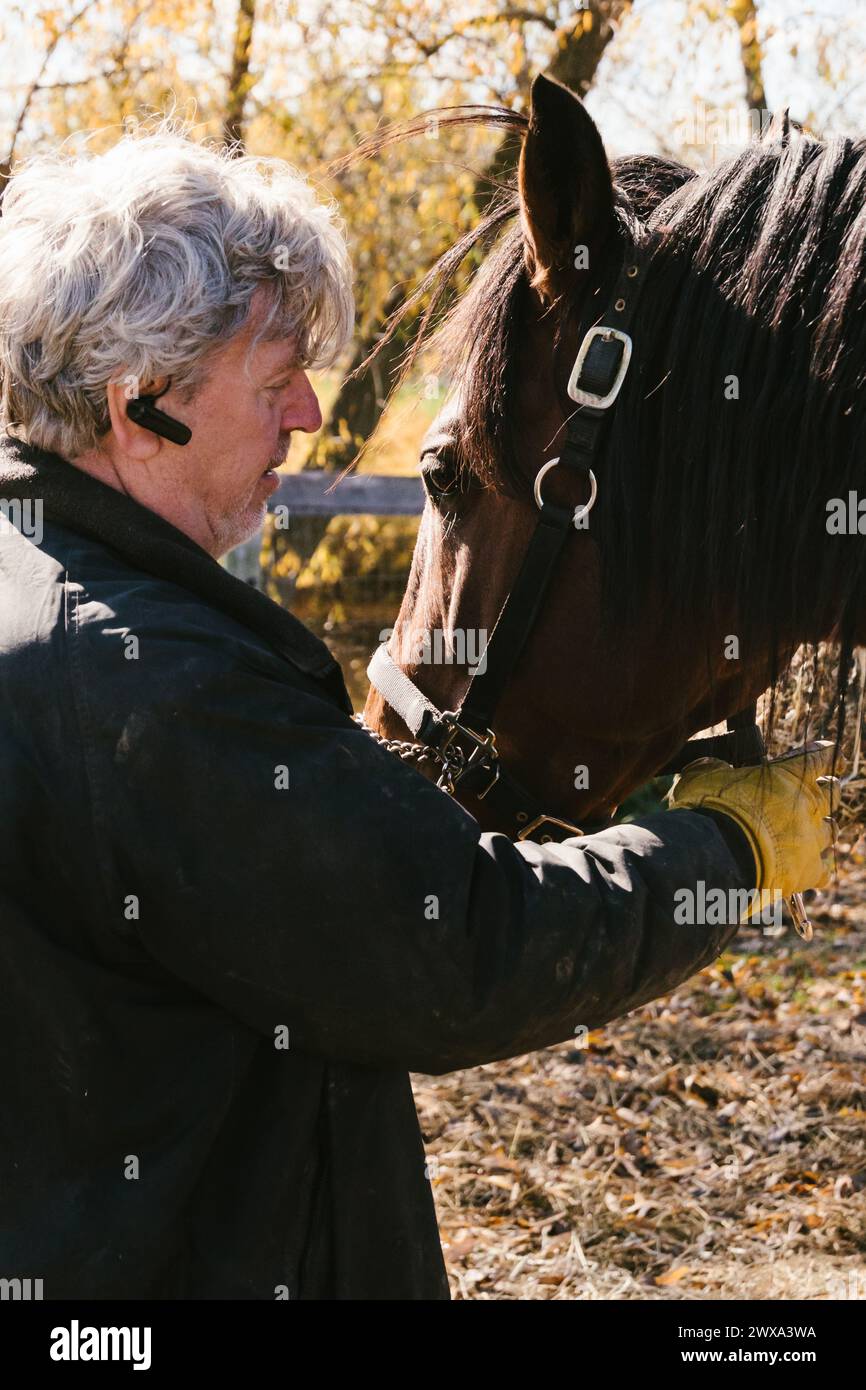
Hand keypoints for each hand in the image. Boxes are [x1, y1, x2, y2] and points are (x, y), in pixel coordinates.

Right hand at [667, 740, 841, 905]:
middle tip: (819, 792)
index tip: (830, 753)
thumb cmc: (709, 809)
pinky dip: (818, 869)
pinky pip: (824, 871)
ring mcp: (811, 839)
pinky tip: (811, 870)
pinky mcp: (808, 872)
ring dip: (824, 829)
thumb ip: (713, 767)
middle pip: (832, 792)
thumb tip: (712, 764)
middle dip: (826, 791)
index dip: (825, 753)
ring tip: (816, 831)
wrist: (718, 855)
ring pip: (832, 830)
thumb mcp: (702, 776)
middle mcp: (807, 804)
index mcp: (787, 775)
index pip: (819, 756)